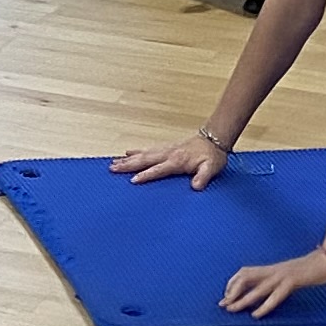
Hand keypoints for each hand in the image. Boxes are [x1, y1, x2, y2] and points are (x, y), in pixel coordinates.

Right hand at [112, 132, 229, 188]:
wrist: (214, 138)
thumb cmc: (212, 156)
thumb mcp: (211, 168)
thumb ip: (203, 177)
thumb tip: (195, 187)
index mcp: (177, 161)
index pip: (158, 169)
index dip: (146, 175)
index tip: (133, 180)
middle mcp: (168, 154)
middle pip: (144, 159)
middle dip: (128, 165)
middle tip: (112, 169)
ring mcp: (165, 149)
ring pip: (143, 154)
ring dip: (128, 159)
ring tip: (113, 162)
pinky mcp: (165, 148)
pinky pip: (147, 149)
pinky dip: (136, 151)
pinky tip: (128, 153)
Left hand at [220, 246, 325, 317]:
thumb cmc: (315, 268)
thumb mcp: (294, 274)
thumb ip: (283, 279)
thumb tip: (275, 286)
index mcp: (274, 268)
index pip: (246, 272)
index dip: (233, 283)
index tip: (226, 295)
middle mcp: (274, 270)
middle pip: (246, 278)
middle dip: (232, 291)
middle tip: (223, 304)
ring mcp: (283, 275)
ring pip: (257, 288)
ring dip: (243, 300)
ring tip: (232, 309)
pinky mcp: (293, 280)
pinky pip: (275, 295)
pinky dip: (264, 305)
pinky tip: (256, 314)